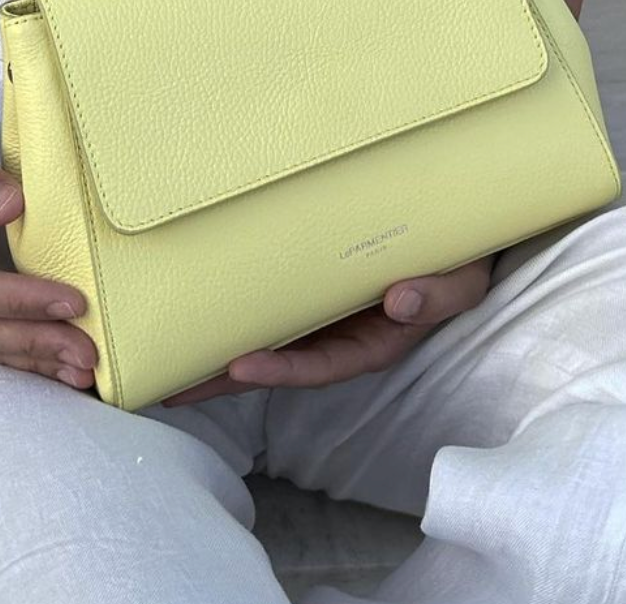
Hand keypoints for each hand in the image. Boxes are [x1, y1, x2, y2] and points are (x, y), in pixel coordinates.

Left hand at [160, 253, 495, 406]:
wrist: (455, 240)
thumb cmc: (459, 263)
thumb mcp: (462, 283)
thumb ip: (437, 295)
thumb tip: (400, 301)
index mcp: (372, 342)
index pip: (320, 366)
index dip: (281, 371)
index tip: (239, 366)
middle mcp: (338, 335)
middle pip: (276, 362)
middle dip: (223, 376)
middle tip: (169, 385)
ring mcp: (320, 312)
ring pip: (264, 336)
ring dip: (216, 346)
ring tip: (163, 356)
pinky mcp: (308, 285)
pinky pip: (268, 301)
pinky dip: (235, 308)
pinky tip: (195, 308)